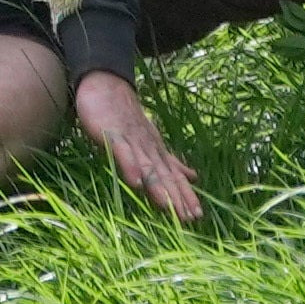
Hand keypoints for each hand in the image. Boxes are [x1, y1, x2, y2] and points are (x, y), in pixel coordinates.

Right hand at [72, 69, 201, 224]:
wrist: (107, 85)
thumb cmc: (126, 117)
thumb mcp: (151, 141)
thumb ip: (169, 161)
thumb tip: (193, 177)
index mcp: (157, 152)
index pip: (174, 177)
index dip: (185, 196)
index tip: (197, 216)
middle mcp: (149, 149)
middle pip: (165, 176)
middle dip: (177, 197)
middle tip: (190, 218)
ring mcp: (132, 142)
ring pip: (147, 167)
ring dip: (159, 187)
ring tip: (169, 207)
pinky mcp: (113, 136)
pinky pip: (122, 153)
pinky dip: (130, 167)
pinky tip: (135, 184)